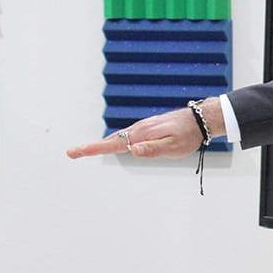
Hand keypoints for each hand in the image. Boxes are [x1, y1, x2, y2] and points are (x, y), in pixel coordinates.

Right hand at [66, 98, 224, 159]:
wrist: (200, 119)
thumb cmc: (187, 136)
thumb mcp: (172, 147)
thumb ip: (152, 150)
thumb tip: (132, 150)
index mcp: (141, 135)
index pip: (112, 144)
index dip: (92, 148)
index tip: (74, 151)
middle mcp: (139, 129)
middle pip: (111, 140)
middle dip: (92, 146)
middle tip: (72, 152)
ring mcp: (143, 127)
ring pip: (120, 137)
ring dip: (103, 143)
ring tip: (87, 149)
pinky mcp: (149, 127)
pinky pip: (128, 135)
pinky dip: (117, 139)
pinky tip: (115, 144)